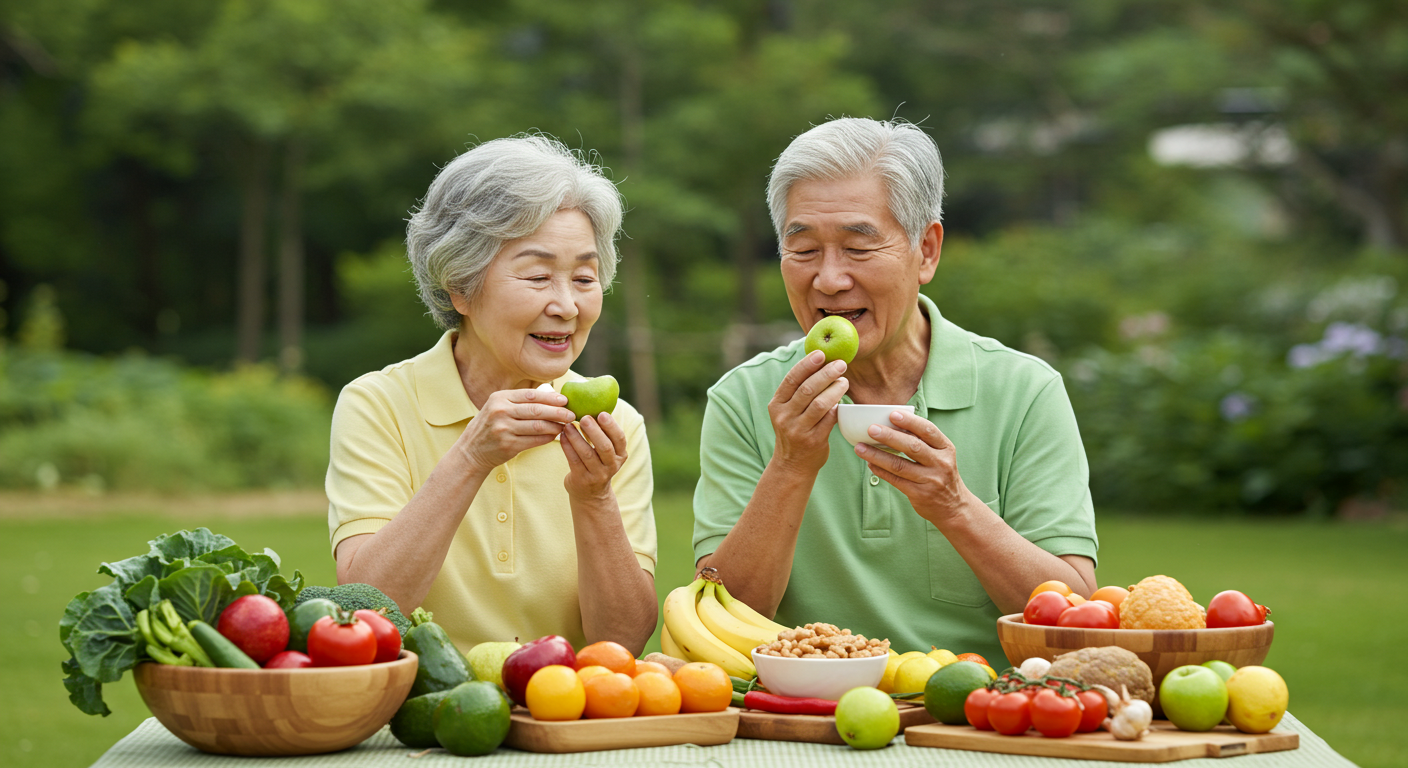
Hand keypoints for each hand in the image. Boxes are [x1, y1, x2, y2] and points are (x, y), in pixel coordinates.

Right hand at [458, 389, 576, 475]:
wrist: (471, 451)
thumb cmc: (490, 426)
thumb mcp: (497, 407)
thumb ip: (518, 402)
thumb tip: (551, 398)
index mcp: (499, 398)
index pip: (530, 395)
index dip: (550, 397)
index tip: (565, 400)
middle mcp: (500, 411)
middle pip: (536, 410)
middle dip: (558, 412)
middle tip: (572, 414)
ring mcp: (503, 428)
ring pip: (538, 426)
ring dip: (555, 426)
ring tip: (565, 426)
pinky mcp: (508, 445)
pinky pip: (534, 440)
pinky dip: (547, 437)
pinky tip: (555, 436)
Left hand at [560, 413, 628, 500]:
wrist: (590, 493)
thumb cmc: (597, 462)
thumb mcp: (607, 451)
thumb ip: (603, 433)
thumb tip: (591, 404)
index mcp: (621, 455)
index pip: (619, 439)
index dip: (611, 426)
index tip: (602, 413)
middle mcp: (611, 466)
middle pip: (604, 447)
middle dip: (594, 431)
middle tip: (584, 417)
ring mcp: (597, 475)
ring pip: (587, 454)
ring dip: (576, 437)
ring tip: (568, 425)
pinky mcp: (582, 479)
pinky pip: (573, 460)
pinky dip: (567, 446)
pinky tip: (562, 435)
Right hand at [769, 350, 848, 475]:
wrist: (792, 465)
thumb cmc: (795, 430)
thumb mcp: (788, 411)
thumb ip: (798, 392)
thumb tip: (820, 362)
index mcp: (776, 405)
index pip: (791, 380)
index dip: (806, 365)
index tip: (821, 354)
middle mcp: (784, 417)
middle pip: (807, 389)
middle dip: (826, 374)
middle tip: (841, 364)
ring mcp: (798, 430)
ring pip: (820, 404)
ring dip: (835, 389)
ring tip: (844, 381)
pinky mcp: (813, 440)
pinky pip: (829, 419)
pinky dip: (837, 407)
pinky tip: (843, 401)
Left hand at [854, 410, 975, 524]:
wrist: (954, 507)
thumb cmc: (941, 474)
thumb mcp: (941, 455)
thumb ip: (923, 442)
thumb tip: (890, 425)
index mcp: (946, 448)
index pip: (928, 430)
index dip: (910, 421)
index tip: (892, 414)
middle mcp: (941, 463)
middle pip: (913, 446)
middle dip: (890, 436)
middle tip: (871, 429)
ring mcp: (930, 480)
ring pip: (900, 465)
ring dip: (877, 455)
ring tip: (860, 448)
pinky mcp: (919, 494)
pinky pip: (896, 480)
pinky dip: (880, 471)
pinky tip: (869, 464)